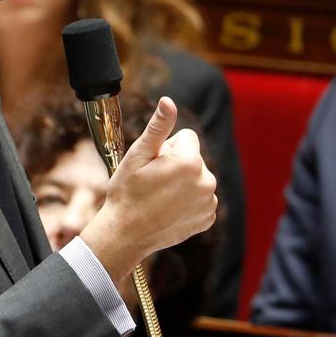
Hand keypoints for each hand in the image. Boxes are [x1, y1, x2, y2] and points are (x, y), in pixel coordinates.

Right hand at [80, 97, 218, 283]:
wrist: (126, 234)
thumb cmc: (127, 192)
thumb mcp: (138, 155)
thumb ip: (159, 127)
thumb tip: (168, 101)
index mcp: (190, 161)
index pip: (186, 137)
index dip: (166, 148)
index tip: (152, 165)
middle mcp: (206, 181)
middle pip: (193, 158)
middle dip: (176, 164)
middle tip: (153, 182)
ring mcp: (209, 202)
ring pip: (197, 178)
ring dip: (182, 183)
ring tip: (159, 197)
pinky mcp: (208, 217)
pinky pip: (201, 198)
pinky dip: (188, 202)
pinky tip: (169, 209)